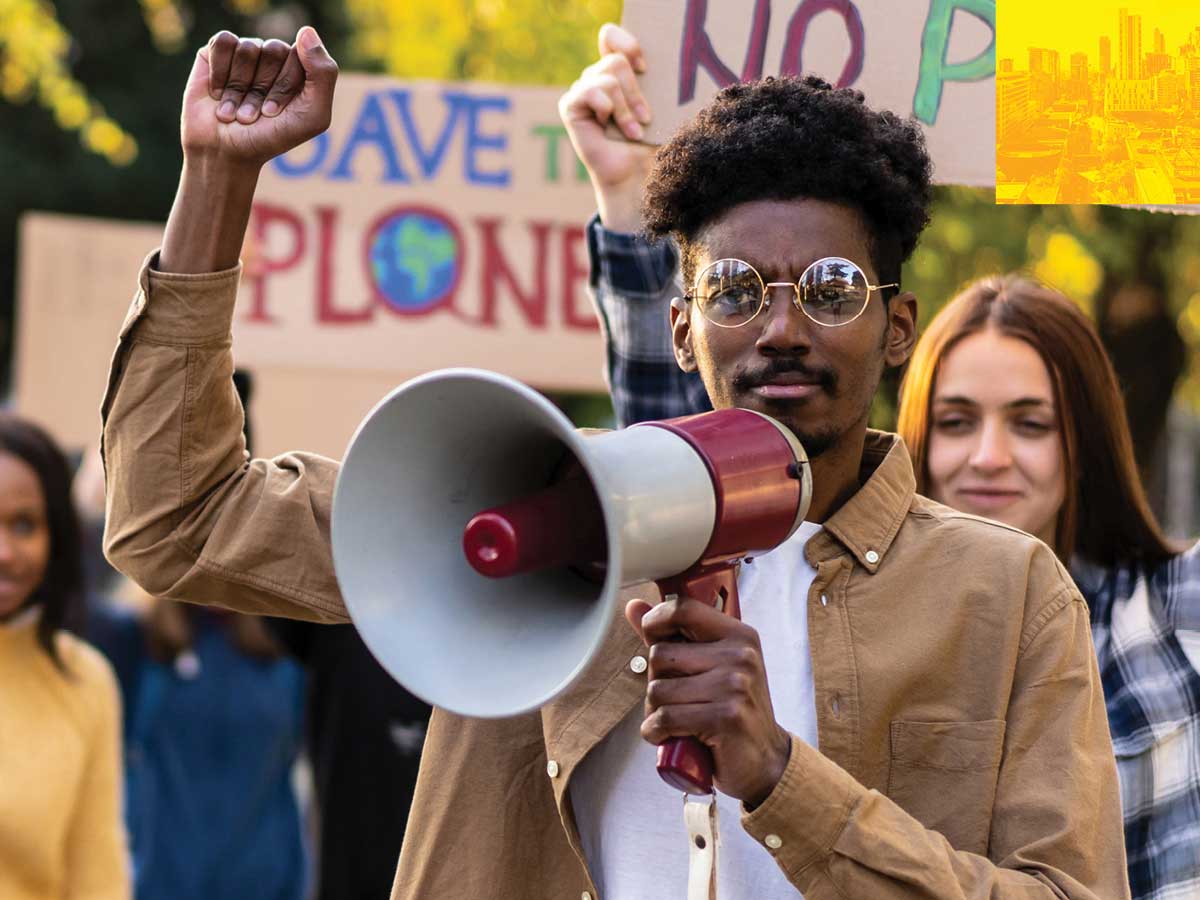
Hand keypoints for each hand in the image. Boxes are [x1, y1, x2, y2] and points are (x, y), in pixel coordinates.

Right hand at [181, 26, 337, 168]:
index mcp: (300, 69)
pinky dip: (221, 74)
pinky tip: (218, 94)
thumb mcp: (313, 116)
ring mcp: (246, 53)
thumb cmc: (272, 138)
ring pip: (249, 47)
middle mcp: (274, 58)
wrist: (225, 152)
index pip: (300, 56)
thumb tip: (307, 30)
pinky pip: (225, 42)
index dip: (286, 85)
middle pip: (274, 49)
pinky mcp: (216, 52)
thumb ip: (324, 74)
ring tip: (236, 109)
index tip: (277, 113)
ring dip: (240, 87)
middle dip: (264, 88)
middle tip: (255, 113)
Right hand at [558, 24, 654, 231]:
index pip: (611, 37)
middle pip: (615, 60)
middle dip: (635, 91)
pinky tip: (609, 125)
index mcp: (618, 74)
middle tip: (646, 118)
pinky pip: (587, 90)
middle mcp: (597, 80)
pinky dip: (606, 107)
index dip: (627, 44)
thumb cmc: (655, 146)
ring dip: (625, 107)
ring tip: (634, 131)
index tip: (646, 68)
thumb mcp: (664, 109)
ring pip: (606, 77)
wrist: (638, 179)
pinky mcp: (570, 107)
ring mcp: (582, 93)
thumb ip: (663, 83)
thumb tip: (680, 63)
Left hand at [626, 596, 791, 805]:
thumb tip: (633, 607)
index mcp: (739, 636)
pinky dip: (656, 732)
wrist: (766, 761)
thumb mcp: (712, 667)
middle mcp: (740, 655)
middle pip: (660, 654)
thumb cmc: (732, 711)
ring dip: (655, 712)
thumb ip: (672, 635)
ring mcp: (735, 685)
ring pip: (658, 689)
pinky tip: (669, 737)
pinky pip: (665, 718)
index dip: (656, 621)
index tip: (652, 639)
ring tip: (675, 721)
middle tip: (675, 700)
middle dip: (656, 681)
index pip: (683, 609)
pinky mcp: (725, 717)